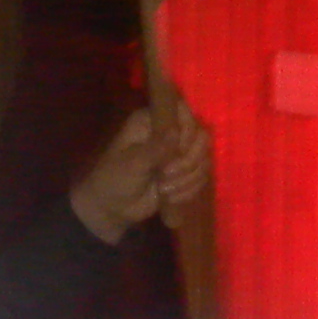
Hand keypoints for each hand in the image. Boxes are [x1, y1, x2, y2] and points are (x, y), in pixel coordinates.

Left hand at [68, 98, 211, 240]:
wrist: (113, 208)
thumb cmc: (115, 179)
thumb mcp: (133, 164)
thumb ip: (155, 148)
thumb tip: (177, 132)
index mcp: (151, 121)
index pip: (182, 110)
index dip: (187, 129)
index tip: (178, 150)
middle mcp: (169, 132)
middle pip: (201, 136)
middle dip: (188, 161)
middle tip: (166, 174)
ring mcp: (180, 153)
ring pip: (204, 159)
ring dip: (187, 179)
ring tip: (164, 189)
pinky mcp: (185, 173)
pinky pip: (202, 177)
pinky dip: (188, 190)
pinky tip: (170, 198)